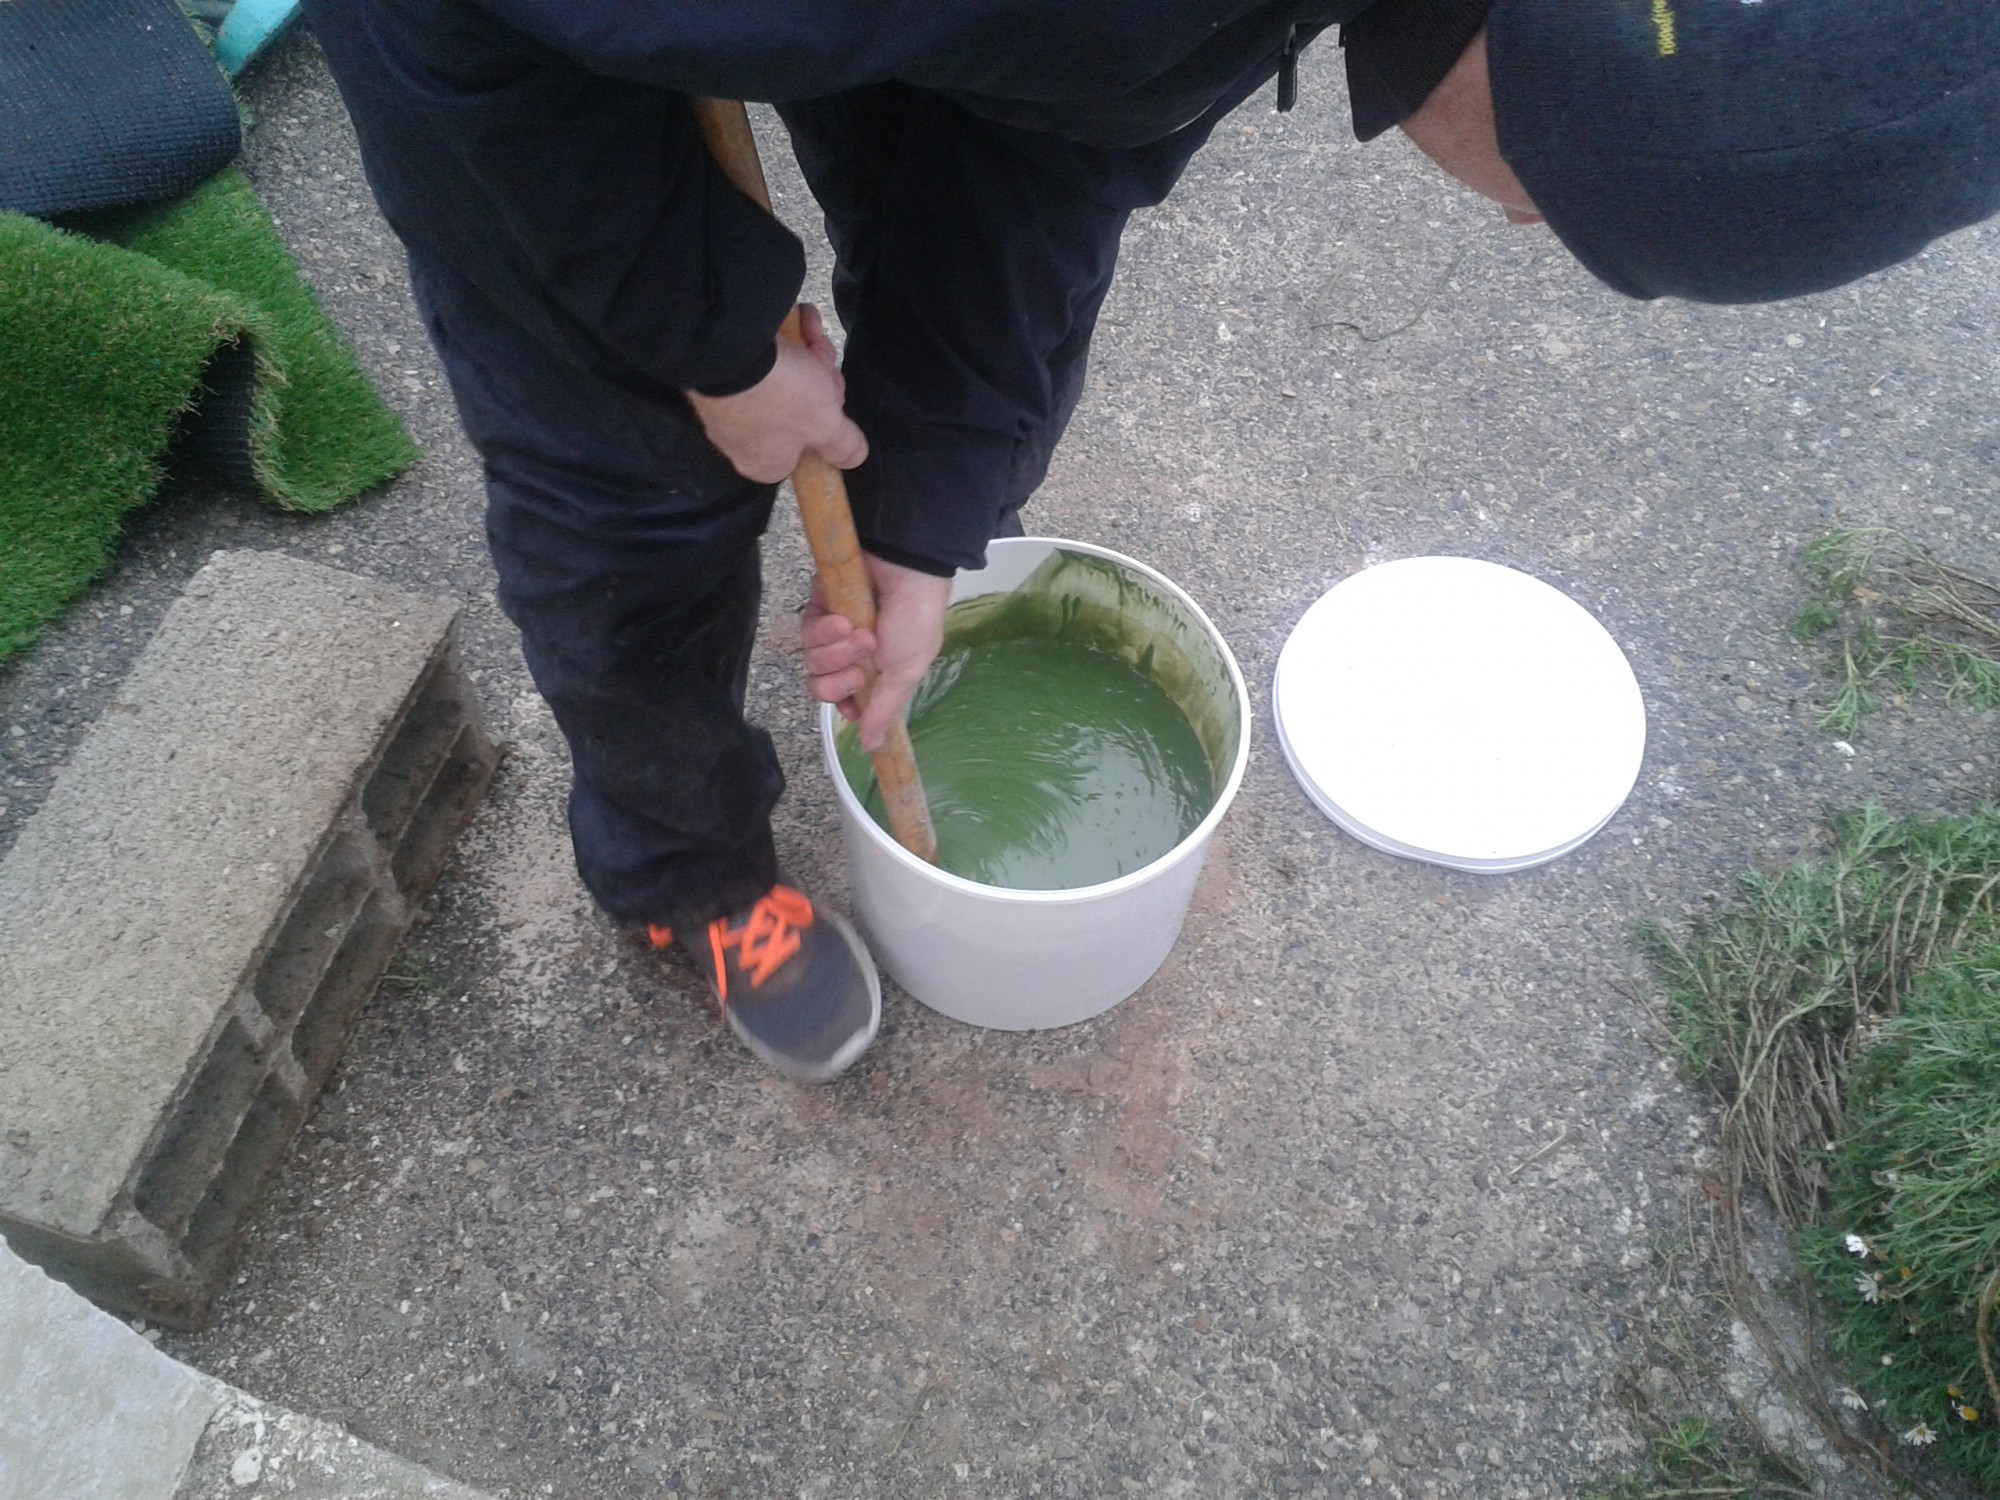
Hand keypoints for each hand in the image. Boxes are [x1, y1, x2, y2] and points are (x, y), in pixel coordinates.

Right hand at [687, 304, 868, 481]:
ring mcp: (727, 403)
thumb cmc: (780, 397)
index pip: (803, 453)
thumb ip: (843, 444)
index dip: (826, 423)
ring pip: (780, 380)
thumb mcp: (825, 425)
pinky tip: (800, 316)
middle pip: (796, 411)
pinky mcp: (718, 370)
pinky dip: (783, 336)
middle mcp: (741, 439)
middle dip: (817, 380)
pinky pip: (760, 357)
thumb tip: (855, 458)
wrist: (727, 347)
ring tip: (811, 328)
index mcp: (765, 463)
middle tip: (821, 361)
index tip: (834, 401)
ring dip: (806, 352)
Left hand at [801, 552, 951, 751]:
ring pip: (813, 661)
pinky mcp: (818, 608)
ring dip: (836, 652)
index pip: (843, 702)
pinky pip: (807, 631)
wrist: (906, 568)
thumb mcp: (905, 673)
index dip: (843, 705)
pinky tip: (843, 621)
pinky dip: (825, 630)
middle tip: (860, 666)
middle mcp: (850, 656)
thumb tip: (873, 749)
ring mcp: (832, 633)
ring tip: (859, 633)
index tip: (853, 705)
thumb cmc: (914, 622)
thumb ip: (884, 710)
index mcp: (874, 674)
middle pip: (821, 686)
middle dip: (839, 680)